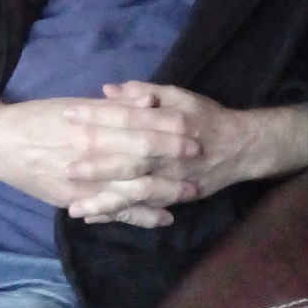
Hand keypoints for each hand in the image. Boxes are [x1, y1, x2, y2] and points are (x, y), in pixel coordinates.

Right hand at [0, 71, 206, 227]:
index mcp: (86, 123)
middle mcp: (85, 152)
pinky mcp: (73, 199)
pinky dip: (139, 216)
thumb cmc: (36, 118)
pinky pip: (112, 211)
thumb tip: (149, 101)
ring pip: (129, 188)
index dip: (164, 126)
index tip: (191, 126)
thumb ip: (111, 107)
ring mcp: (80, 180)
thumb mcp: (72, 105)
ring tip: (190, 191)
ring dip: (163, 190)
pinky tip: (163, 218)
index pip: (133, 123)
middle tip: (199, 156)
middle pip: (137, 156)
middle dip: (171, 157)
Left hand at [61, 83, 307, 222]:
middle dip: (97, 165)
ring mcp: (170, 180)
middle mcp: (167, 155)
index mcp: (166, 125)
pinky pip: (143, 210)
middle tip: (66, 167)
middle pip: (128, 160)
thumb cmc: (205, 118)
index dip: (96, 117)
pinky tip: (93, 217)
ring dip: (104, 201)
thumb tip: (107, 90)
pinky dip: (118, 215)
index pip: (126, 118)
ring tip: (74, 207)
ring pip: (135, 193)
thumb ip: (143, 92)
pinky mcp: (172, 198)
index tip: (68, 115)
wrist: (242, 148)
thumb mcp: (178, 96)